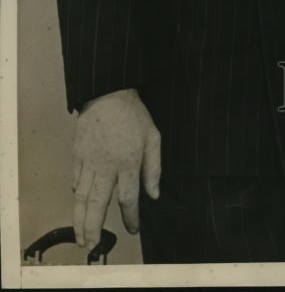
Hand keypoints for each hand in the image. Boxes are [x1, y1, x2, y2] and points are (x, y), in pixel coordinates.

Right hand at [72, 88, 160, 248]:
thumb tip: (154, 194)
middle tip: (92, 246)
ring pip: (81, 197)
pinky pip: (75, 180)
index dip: (131, 217)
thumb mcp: (154, 137)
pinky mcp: (77, 155)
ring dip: (80, 220)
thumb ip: (154, 168)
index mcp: (129, 162)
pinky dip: (76, 195)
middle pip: (98, 204)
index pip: (128, 198)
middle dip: (95, 228)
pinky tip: (78, 205)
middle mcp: (106, 166)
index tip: (133, 229)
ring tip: (80, 237)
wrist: (108, 93)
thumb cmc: (134, 115)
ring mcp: (88, 161)